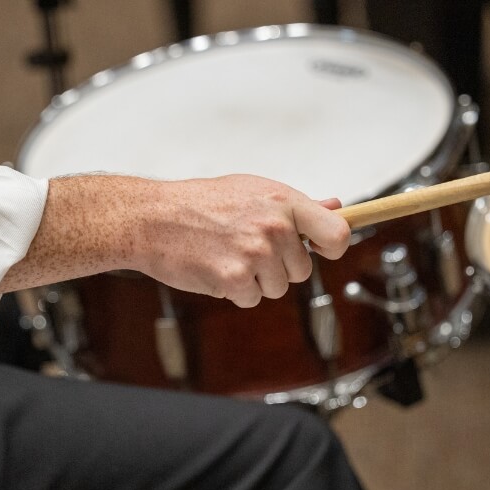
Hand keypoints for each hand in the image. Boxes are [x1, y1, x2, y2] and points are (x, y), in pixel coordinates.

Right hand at [135, 175, 350, 306]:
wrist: (152, 218)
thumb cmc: (199, 202)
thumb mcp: (251, 190)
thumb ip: (295, 206)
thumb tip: (335, 208)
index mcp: (283, 201)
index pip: (337, 233)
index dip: (333, 248)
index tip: (322, 250)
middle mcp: (274, 227)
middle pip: (302, 270)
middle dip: (278, 266)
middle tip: (246, 247)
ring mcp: (255, 253)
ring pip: (277, 287)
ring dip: (255, 280)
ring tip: (228, 255)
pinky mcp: (235, 278)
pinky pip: (251, 299)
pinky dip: (234, 291)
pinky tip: (216, 268)